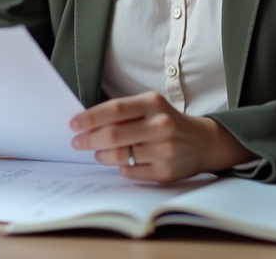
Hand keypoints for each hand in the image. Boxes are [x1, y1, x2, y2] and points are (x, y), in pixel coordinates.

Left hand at [69, 91, 251, 182]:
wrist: (201, 141)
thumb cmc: (167, 121)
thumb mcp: (150, 106)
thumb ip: (123, 111)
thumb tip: (87, 122)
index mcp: (153, 103)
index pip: (114, 109)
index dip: (90, 117)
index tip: (74, 124)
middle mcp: (160, 125)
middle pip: (112, 134)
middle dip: (89, 139)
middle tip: (77, 141)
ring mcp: (164, 150)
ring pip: (119, 156)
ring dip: (101, 154)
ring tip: (97, 151)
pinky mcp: (165, 172)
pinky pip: (130, 172)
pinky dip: (119, 167)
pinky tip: (120, 161)